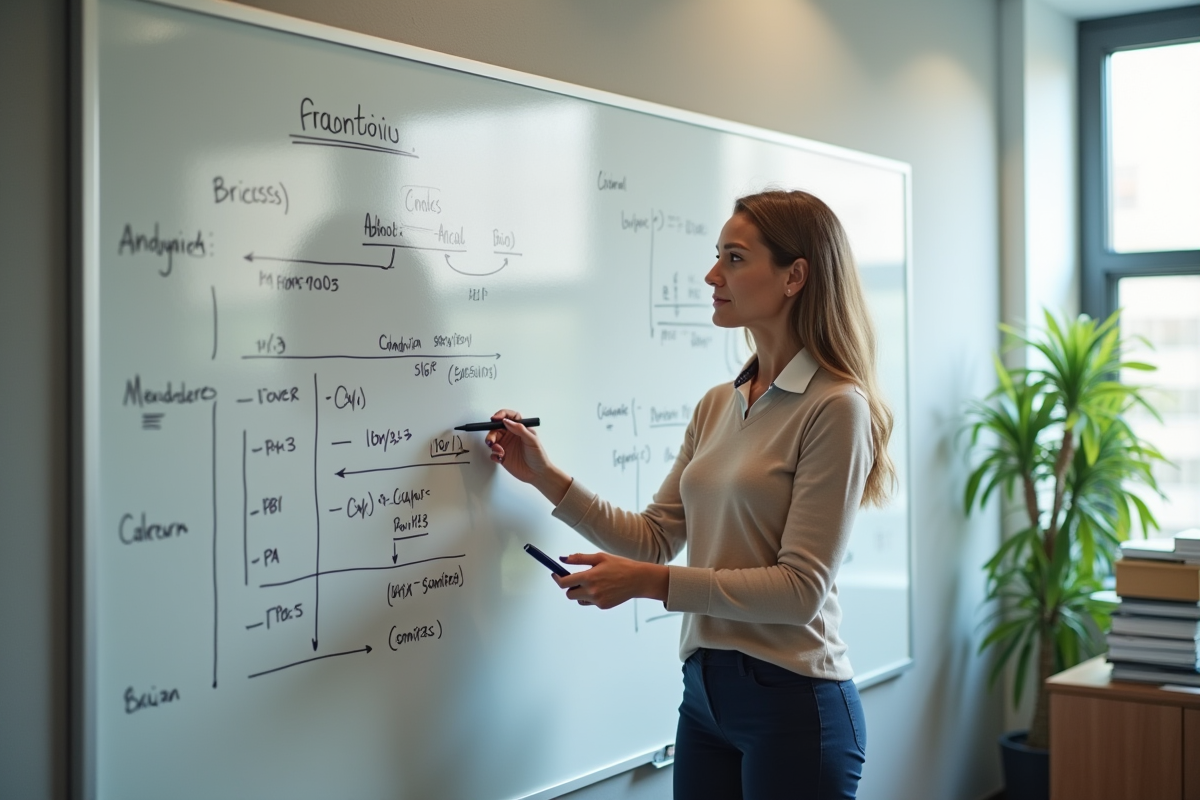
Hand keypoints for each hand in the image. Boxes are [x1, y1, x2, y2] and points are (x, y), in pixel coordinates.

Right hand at [484, 409, 570, 503]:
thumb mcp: (532, 440)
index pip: (509, 417)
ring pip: (493, 440)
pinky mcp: (502, 456)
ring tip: (499, 451)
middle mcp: (512, 435)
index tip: (495, 418)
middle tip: (492, 440)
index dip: (501, 415)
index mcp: (520, 429)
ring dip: (492, 444)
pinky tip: (500, 458)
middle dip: (492, 433)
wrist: (537, 474)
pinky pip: (493, 453)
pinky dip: (494, 454)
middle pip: (497, 428)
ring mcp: (506, 446)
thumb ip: (520, 429)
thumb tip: (506, 421)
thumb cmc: (538, 456)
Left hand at [551, 552, 668, 608]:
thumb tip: (562, 559)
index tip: (555, 574)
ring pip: (579, 599)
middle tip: (578, 578)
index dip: (557, 578)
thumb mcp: (599, 557)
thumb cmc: (620, 565)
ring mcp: (597, 601)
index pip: (564, 583)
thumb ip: (579, 558)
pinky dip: (592, 596)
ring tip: (594, 582)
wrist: (638, 580)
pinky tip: (604, 588)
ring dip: (580, 592)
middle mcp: (591, 591)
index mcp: (589, 577)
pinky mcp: (603, 606)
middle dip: (570, 586)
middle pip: (569, 594)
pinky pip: (590, 602)